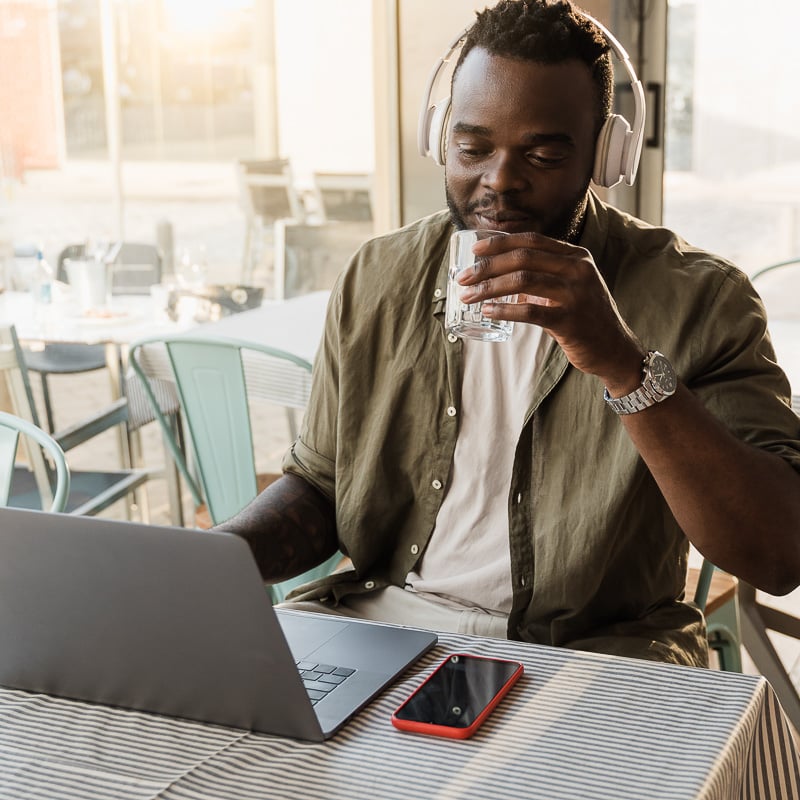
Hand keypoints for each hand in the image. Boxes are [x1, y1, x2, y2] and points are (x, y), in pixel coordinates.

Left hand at [458, 231, 643, 392]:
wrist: (614, 349)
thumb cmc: (585, 318)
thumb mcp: (570, 287)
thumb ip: (543, 276)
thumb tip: (500, 273)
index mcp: (576, 257)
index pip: (531, 241)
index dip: (500, 243)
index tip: (474, 250)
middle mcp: (578, 270)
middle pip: (522, 258)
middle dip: (487, 267)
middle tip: (463, 278)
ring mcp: (576, 294)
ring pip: (523, 281)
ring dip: (489, 288)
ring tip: (468, 297)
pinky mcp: (570, 320)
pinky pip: (530, 311)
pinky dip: (505, 310)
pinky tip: (488, 312)